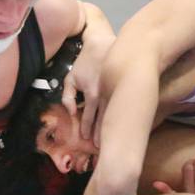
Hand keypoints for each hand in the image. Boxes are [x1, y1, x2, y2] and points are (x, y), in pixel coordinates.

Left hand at [62, 18, 114, 142]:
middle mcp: (106, 95)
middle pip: (105, 120)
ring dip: (114, 128)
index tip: (88, 140)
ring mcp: (117, 91)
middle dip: (103, 135)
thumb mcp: (71, 77)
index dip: (88, 130)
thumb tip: (72, 113)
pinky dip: (122, 115)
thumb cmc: (85, 63)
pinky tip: (124, 124)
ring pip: (115, 114)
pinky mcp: (126, 87)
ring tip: (114, 140)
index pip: (90, 117)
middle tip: (102, 148)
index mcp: (92, 94)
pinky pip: (123, 105)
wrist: (104, 45)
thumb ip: (68, 96)